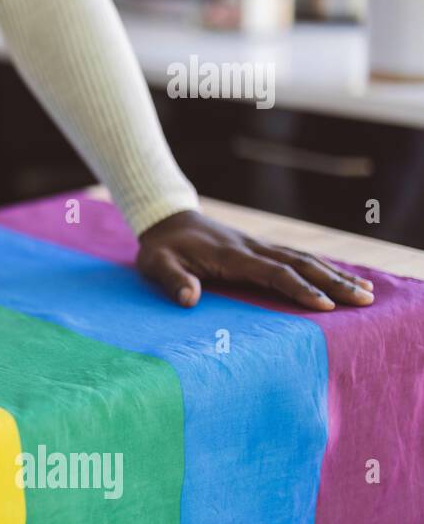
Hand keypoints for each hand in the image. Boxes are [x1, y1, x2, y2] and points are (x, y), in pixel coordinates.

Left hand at [137, 210, 374, 310]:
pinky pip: (297, 257)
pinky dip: (323, 267)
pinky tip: (342, 278)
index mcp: (231, 256)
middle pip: (300, 264)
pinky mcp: (260, 247)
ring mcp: (258, 245)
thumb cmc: (161, 248)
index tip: (325, 304)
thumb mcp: (156, 264)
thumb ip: (173, 280)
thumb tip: (189, 299)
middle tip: (365, 300)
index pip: (273, 272)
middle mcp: (252, 248)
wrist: (166, 219)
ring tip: (367, 292)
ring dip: (336, 275)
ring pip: (305, 259)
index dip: (299, 288)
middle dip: (333, 282)